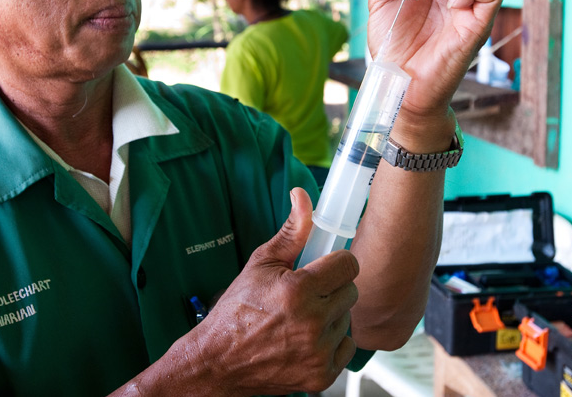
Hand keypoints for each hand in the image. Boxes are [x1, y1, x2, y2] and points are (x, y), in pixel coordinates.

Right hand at [193, 188, 359, 395]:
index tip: (323, 267)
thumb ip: (292, 231)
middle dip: (332, 289)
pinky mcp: (321, 375)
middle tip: (307, 294)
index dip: (336, 263)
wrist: (220, 360)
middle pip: (351, 291)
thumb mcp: (262, 263)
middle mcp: (312, 322)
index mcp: (299, 290)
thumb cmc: (238, 309)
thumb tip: (302, 196)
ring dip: (331, 316)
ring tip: (302, 318)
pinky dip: (331, 343)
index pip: (349, 265)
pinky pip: (346, 347)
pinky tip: (306, 339)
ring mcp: (318, 352)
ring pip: (348, 319)